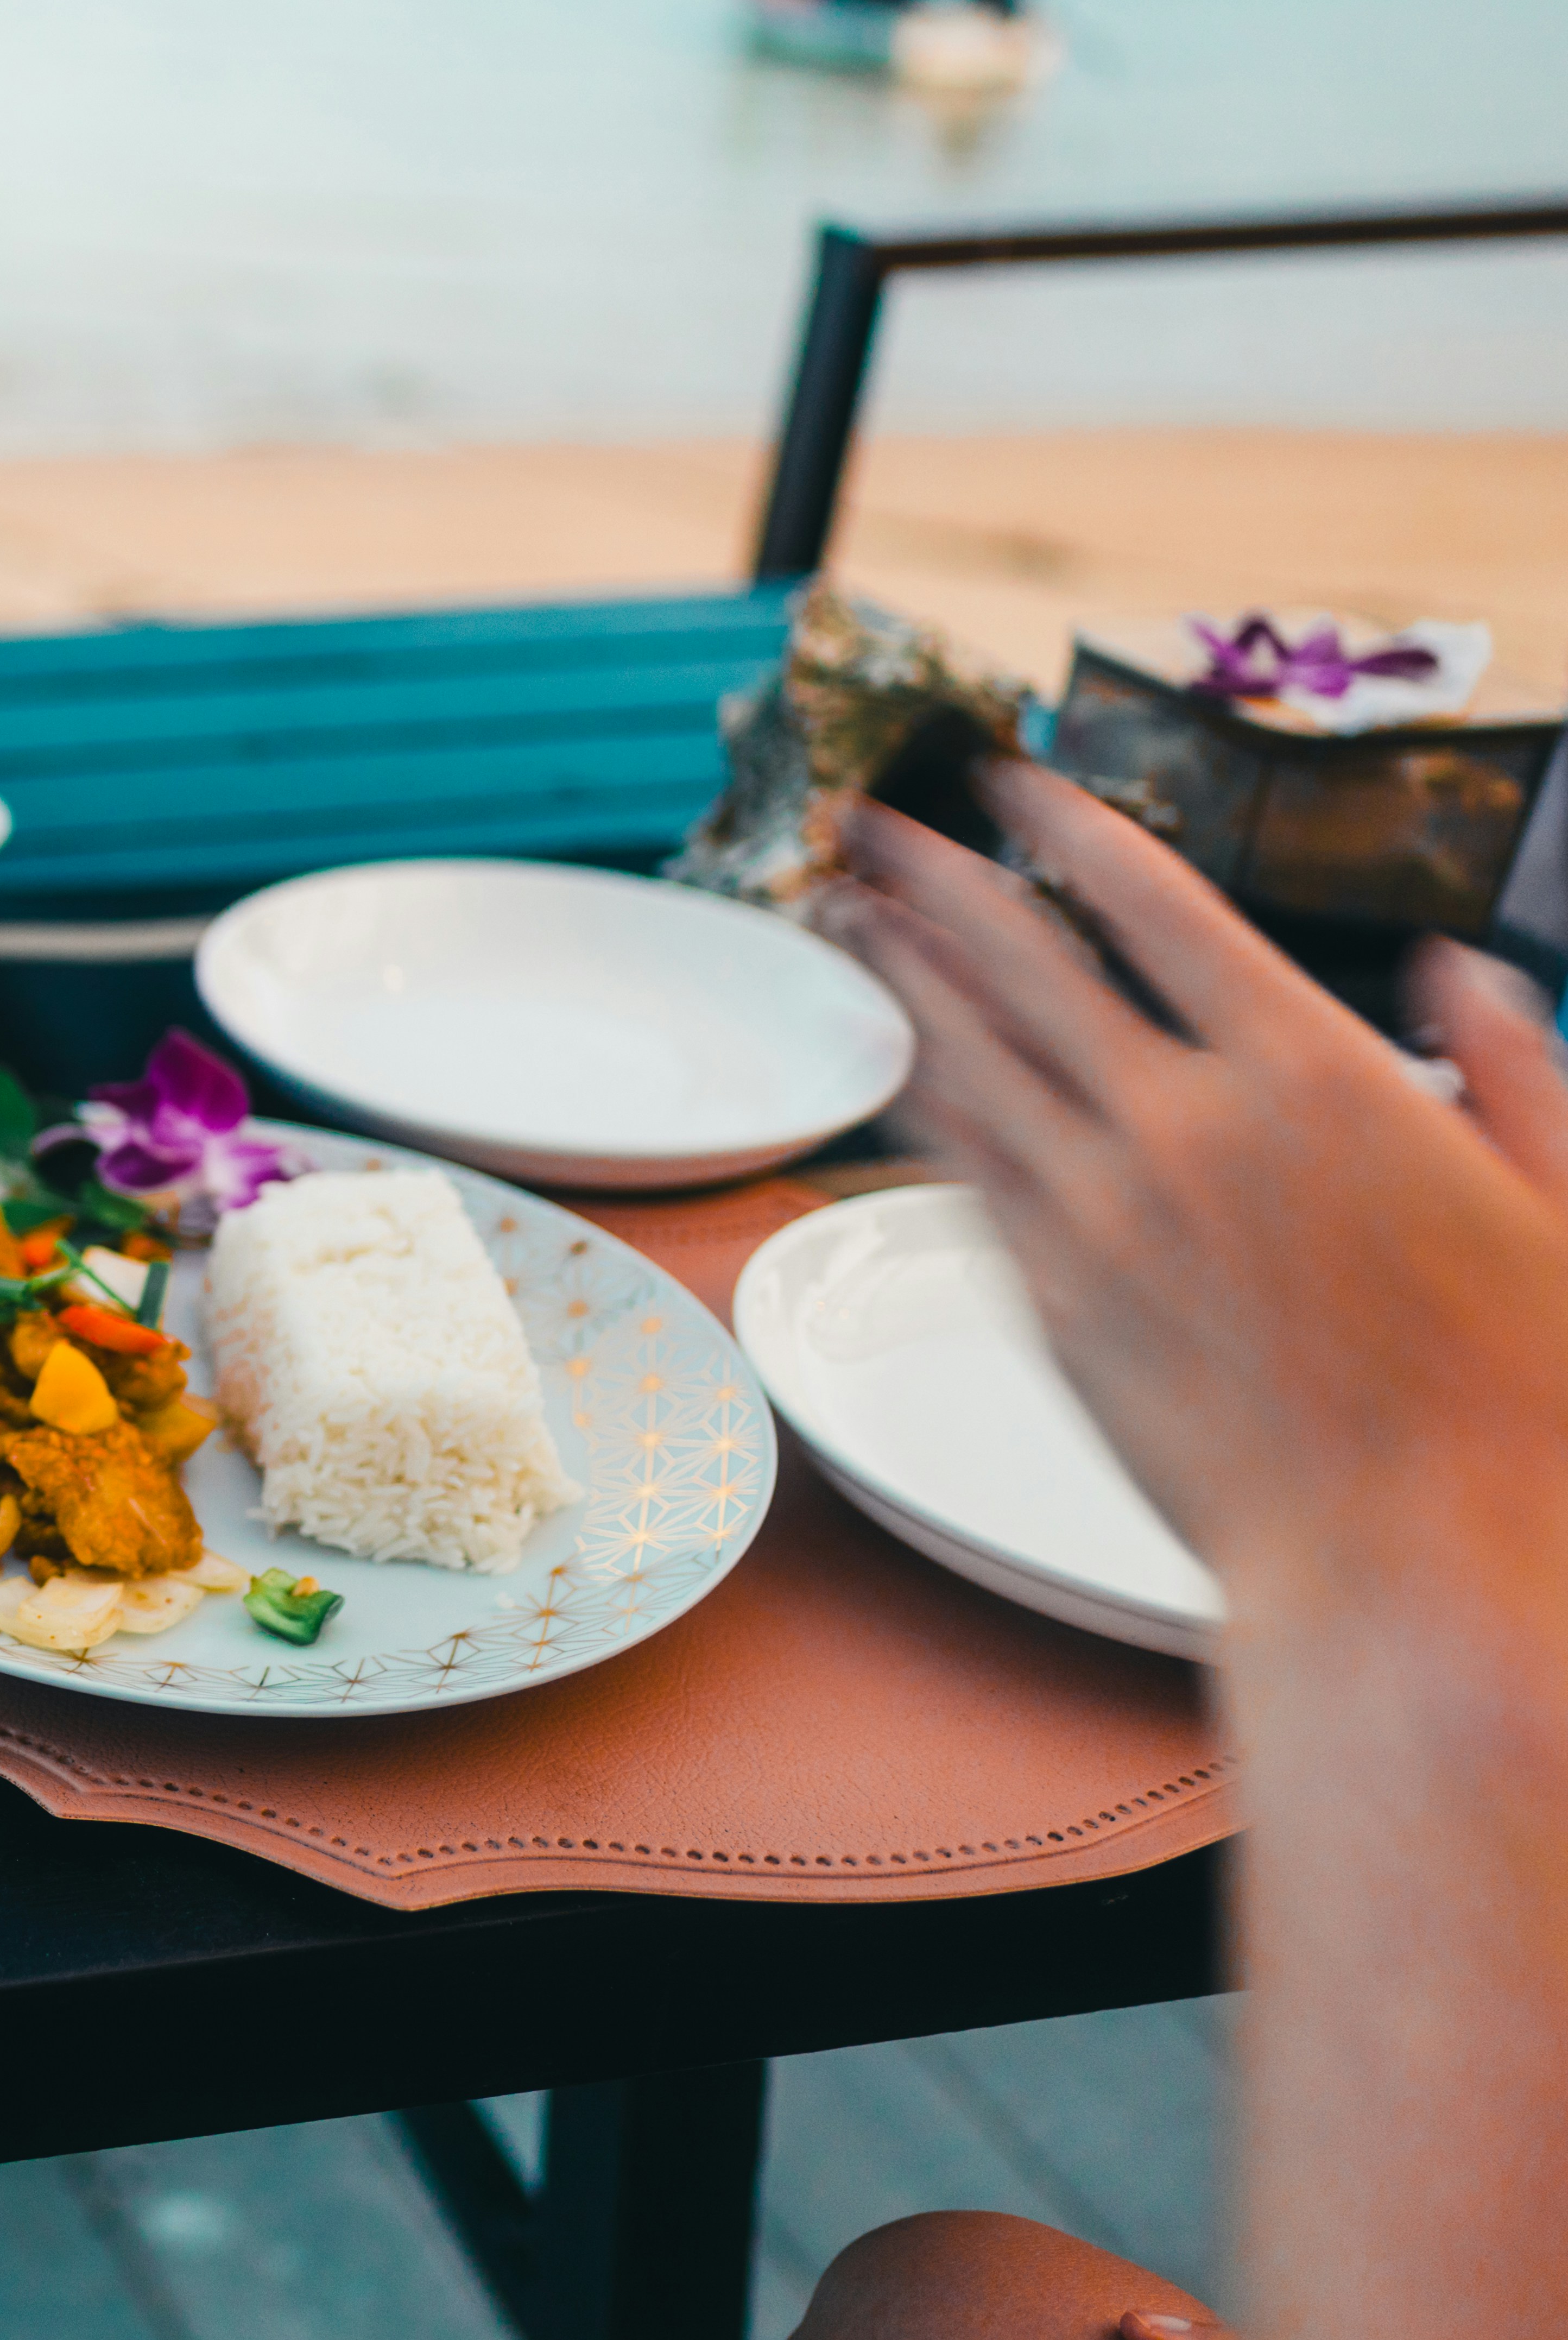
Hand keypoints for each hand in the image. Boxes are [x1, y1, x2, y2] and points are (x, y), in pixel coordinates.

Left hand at [826, 766, 1567, 1633]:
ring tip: (842, 906)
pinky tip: (887, 1051)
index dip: (1069, 830)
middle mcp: (1188, 1121)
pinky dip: (920, 1091)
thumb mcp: (1553, 1206)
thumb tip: (1459, 973)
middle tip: (868, 821)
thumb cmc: (1507, 1400)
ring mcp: (1104, 1211)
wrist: (1410, 1557)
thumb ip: (1506, 1072)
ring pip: (971, 1054)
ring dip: (901, 969)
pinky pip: (964, 1165)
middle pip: (1026, 960)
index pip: (1156, 905)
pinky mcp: (1054, 1298)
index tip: (1005, 781)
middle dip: (939, 877)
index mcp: (1312, 1070)